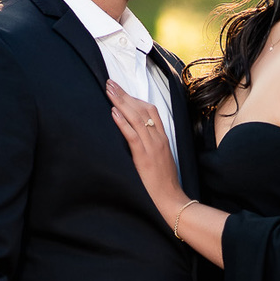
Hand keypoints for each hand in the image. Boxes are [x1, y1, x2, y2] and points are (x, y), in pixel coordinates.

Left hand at [106, 79, 186, 225]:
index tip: (122, 90)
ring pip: (136, 118)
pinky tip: (113, 112)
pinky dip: (122, 122)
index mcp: (162, 138)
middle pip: (142, 109)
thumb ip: (150, 145)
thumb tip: (135, 137)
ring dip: (120, 102)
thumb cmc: (164, 182)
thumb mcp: (160, 158)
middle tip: (110, 82)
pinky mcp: (144, 156)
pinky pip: (132, 135)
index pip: (151, 111)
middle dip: (125, 95)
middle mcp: (158, 138)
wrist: (171, 198)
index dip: (135, 98)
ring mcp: (152, 146)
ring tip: (108, 91)